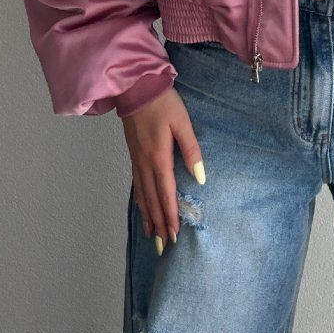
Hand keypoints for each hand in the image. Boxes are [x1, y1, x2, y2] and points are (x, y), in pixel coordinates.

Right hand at [121, 87, 205, 251]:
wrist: (134, 86)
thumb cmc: (162, 102)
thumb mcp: (182, 122)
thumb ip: (191, 150)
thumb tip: (200, 178)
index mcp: (159, 157)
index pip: (166, 194)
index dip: (170, 216)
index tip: (174, 237)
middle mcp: (145, 163)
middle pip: (152, 200)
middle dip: (158, 224)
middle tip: (163, 247)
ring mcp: (136, 160)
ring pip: (142, 195)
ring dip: (147, 217)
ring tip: (151, 236)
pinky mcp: (133, 154)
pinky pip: (136, 184)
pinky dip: (139, 201)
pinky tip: (142, 207)